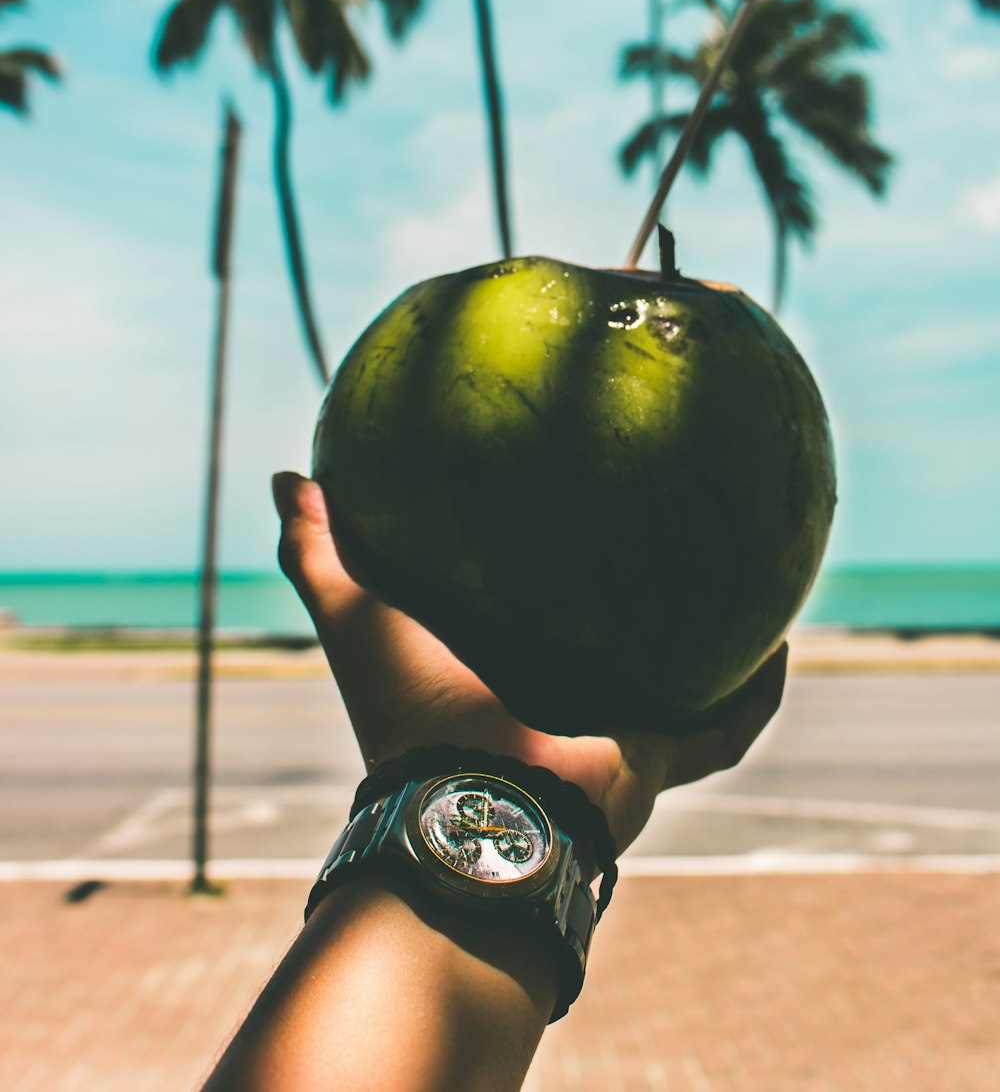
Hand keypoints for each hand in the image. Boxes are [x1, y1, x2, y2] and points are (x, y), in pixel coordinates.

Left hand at [273, 471, 786, 858]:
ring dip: (717, 655)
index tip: (557, 528)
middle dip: (640, 614)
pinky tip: (782, 642)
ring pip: (682, 696)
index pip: (529, 625)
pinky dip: (756, 695)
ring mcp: (613, 740)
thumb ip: (317, 549)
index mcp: (500, 675)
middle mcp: (561, 709)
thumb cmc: (407, 709)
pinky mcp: (657, 762)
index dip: (544, 586)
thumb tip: (287, 473)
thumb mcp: (355, 614)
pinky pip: (725, 729)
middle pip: (611, 656)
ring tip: (751, 589)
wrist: (466, 804)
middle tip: (668, 541)